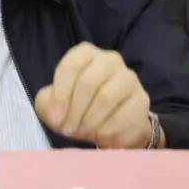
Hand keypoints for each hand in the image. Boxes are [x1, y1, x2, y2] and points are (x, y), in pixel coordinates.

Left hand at [34, 42, 153, 148]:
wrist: (113, 128)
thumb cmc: (80, 109)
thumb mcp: (55, 104)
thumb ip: (47, 103)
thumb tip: (56, 113)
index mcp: (86, 54)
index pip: (70, 67)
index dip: (60, 96)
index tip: (56, 118)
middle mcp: (110, 60)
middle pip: (88, 82)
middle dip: (75, 110)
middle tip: (68, 129)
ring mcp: (128, 78)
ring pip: (106, 98)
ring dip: (90, 121)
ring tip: (83, 132)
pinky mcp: (141, 99)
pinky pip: (122, 115)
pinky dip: (107, 130)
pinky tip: (101, 135)